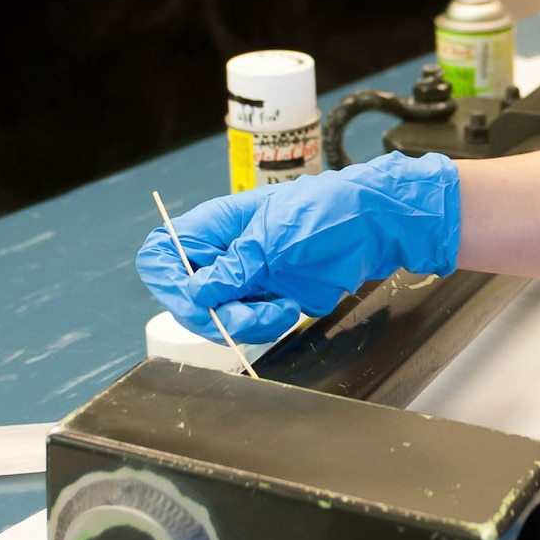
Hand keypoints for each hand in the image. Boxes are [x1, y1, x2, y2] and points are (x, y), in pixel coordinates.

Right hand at [135, 153, 459, 342]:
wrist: (376, 226)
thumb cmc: (327, 212)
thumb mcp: (275, 237)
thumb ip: (234, 267)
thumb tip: (197, 294)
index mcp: (216, 226)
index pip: (163, 254)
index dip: (167, 280)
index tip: (193, 299)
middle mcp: (224, 254)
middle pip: (189, 297)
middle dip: (216, 314)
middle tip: (248, 314)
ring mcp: (245, 278)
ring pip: (218, 318)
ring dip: (245, 324)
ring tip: (281, 310)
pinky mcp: (269, 298)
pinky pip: (249, 326)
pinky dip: (265, 326)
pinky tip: (288, 309)